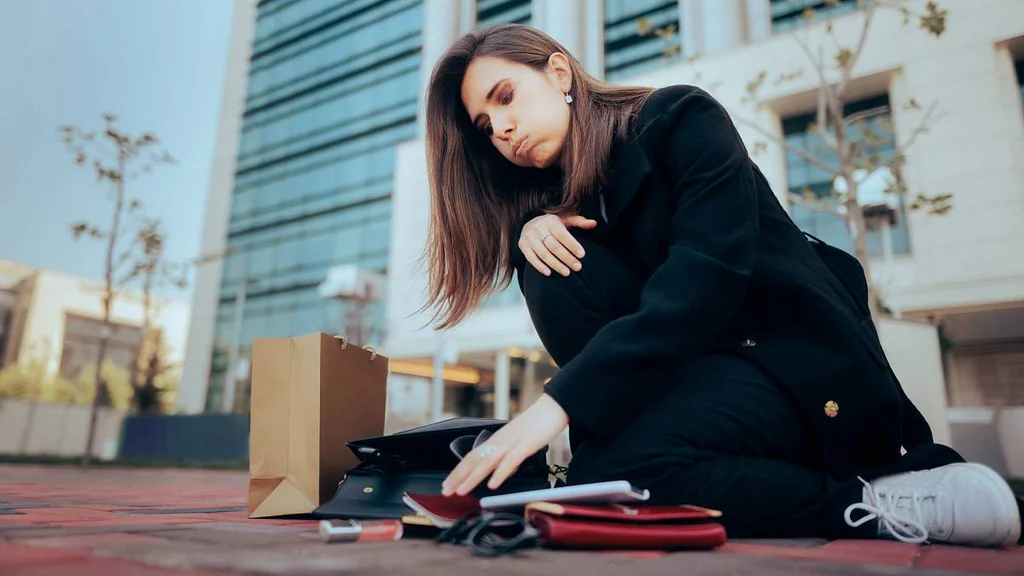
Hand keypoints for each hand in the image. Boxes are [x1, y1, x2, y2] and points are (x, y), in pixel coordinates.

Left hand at [442, 393, 568, 495]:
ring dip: (472, 477)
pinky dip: (500, 473)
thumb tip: (502, 473)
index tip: (448, 484)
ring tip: (461, 491)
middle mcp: (500, 441)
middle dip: (458, 477)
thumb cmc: (537, 425)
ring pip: (487, 462)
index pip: (472, 457)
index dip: (458, 471)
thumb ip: (508, 457)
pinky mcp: (526, 444)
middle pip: (474, 460)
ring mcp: (512, 442)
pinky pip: (510, 461)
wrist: (554, 406)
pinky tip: (492, 484)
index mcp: (497, 440)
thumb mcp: (518, 443)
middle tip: (446, 491)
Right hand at [519, 214, 596, 276]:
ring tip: (567, 272)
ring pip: (544, 254)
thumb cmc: (552, 225)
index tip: (582, 255)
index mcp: (550, 221)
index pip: (563, 235)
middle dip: (567, 258)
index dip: (572, 245)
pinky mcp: (523, 246)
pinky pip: (531, 258)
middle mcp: (538, 228)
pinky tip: (549, 273)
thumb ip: (579, 222)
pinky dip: (540, 267)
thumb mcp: (565, 220)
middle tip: (578, 267)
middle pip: (554, 246)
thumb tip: (594, 223)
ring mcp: (529, 238)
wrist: (528, 224)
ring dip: (556, 265)